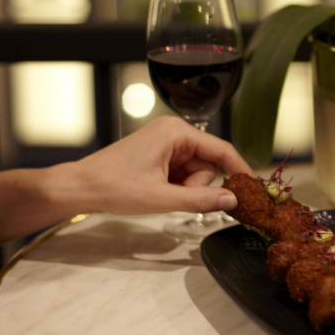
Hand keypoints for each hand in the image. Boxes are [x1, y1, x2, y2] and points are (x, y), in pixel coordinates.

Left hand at [64, 116, 254, 216]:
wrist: (79, 187)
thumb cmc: (113, 186)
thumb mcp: (160, 198)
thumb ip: (200, 200)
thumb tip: (232, 201)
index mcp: (176, 132)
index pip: (221, 150)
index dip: (240, 170)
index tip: (255, 189)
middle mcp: (174, 132)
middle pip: (209, 164)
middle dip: (197, 185)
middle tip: (172, 196)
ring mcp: (167, 143)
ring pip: (197, 172)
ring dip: (186, 188)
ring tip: (159, 194)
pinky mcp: (161, 154)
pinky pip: (184, 173)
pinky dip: (177, 187)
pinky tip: (157, 191)